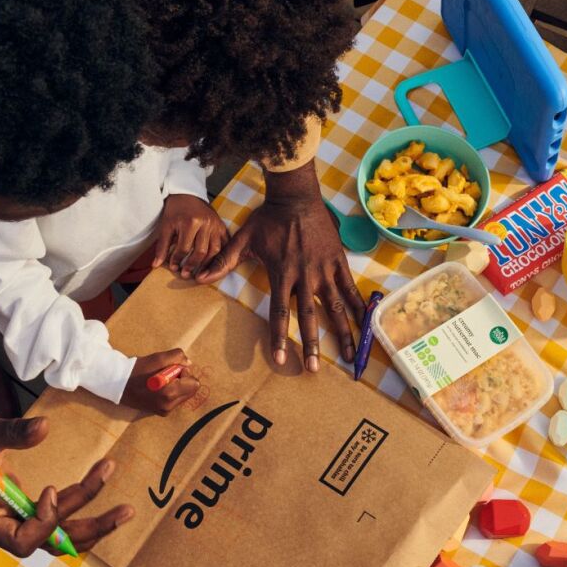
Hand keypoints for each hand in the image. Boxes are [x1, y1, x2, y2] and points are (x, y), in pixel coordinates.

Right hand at [0, 414, 132, 556]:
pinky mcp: (25, 518)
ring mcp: (14, 527)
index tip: (51, 489)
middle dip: (90, 527)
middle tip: (126, 510)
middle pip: (50, 543)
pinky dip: (83, 516)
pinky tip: (110, 507)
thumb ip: (10, 432)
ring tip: (127, 510)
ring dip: (94, 525)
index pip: (20, 540)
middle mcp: (0, 531)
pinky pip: (58, 526)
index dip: (43, 522)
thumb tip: (44, 428)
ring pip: (60, 539)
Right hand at [120, 348, 200, 414]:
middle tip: (166, 374)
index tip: (171, 369)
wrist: (117, 384)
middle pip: (191, 391)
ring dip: (177, 386)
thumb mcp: (158, 358)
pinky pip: (176, 400)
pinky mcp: (162, 412)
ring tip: (160, 381)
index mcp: (169, 393)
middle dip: (183, 380)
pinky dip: (172, 392)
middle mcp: (169, 405)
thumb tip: (189, 363)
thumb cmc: (137, 370)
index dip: (185, 373)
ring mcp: (165, 411)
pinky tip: (158, 388)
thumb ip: (177, 357)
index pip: (194, 384)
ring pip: (184, 395)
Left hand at [153, 195, 229, 278]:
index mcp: (190, 222)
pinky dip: (218, 256)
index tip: (173, 267)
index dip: (177, 260)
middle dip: (192, 266)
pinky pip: (223, 245)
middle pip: (201, 252)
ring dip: (206, 264)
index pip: (184, 248)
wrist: (187, 194)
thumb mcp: (166, 226)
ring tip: (197, 272)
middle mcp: (205, 224)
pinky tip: (211, 263)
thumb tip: (156, 265)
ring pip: (214, 251)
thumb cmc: (175, 210)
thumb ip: (162, 247)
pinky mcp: (221, 226)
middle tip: (185, 274)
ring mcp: (215, 225)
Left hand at [195, 165, 363, 370]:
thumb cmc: (269, 218)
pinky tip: (366, 322)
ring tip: (348, 356)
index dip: (279, 338)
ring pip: (335, 307)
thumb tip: (200, 277)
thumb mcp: (243, 239)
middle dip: (311, 345)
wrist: (296, 196)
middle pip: (309, 317)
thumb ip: (224, 260)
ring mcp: (324, 269)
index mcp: (282, 274)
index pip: (279, 313)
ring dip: (342, 333)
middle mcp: (305, 276)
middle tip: (313, 369)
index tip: (280, 359)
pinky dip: (358, 305)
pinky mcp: (338, 261)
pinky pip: (350, 287)